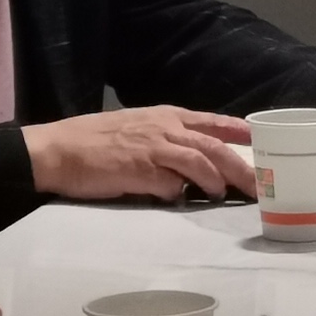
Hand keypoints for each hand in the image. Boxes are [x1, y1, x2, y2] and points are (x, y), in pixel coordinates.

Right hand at [24, 105, 255, 203]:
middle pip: (215, 147)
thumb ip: (164, 137)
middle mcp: (164, 129)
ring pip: (200, 164)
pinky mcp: (140, 171)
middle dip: (241, 167)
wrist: (57, 149)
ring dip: (215, 182)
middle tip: (259, 185)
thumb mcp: (135, 126)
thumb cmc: (92, 140)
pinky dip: (177, 194)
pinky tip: (174, 199)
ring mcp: (153, 149)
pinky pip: (171, 186)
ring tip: (221, 195)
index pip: (211, 122)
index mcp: (164, 116)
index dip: (237, 130)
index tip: (258, 140)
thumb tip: (188, 157)